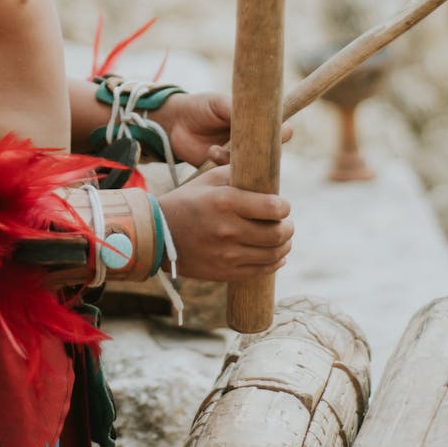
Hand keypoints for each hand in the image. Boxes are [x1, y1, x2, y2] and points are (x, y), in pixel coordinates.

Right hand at [158, 164, 292, 280]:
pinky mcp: (226, 272)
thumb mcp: (208, 180)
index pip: (273, 207)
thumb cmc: (187, 202)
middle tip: (286, 223)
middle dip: (288, 227)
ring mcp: (228, 254)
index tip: (283, 205)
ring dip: (285, 245)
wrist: (158, 235)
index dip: (284, 206)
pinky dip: (275, 262)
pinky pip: (261, 271)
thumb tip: (264, 175)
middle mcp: (229, 229)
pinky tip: (277, 255)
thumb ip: (237, 174)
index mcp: (226, 202)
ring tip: (283, 238)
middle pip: (277, 234)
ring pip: (273, 254)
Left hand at [164, 91, 292, 167]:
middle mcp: (249, 145)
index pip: (277, 133)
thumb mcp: (220, 103)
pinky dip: (223, 163)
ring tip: (219, 148)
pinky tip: (211, 151)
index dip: (282, 135)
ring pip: (250, 168)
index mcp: (254, 125)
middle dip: (263, 156)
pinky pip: (231, 175)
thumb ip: (240, 110)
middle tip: (253, 150)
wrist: (174, 122)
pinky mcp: (221, 171)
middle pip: (267, 156)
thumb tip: (264, 116)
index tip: (283, 133)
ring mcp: (236, 159)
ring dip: (238, 159)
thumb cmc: (201, 107)